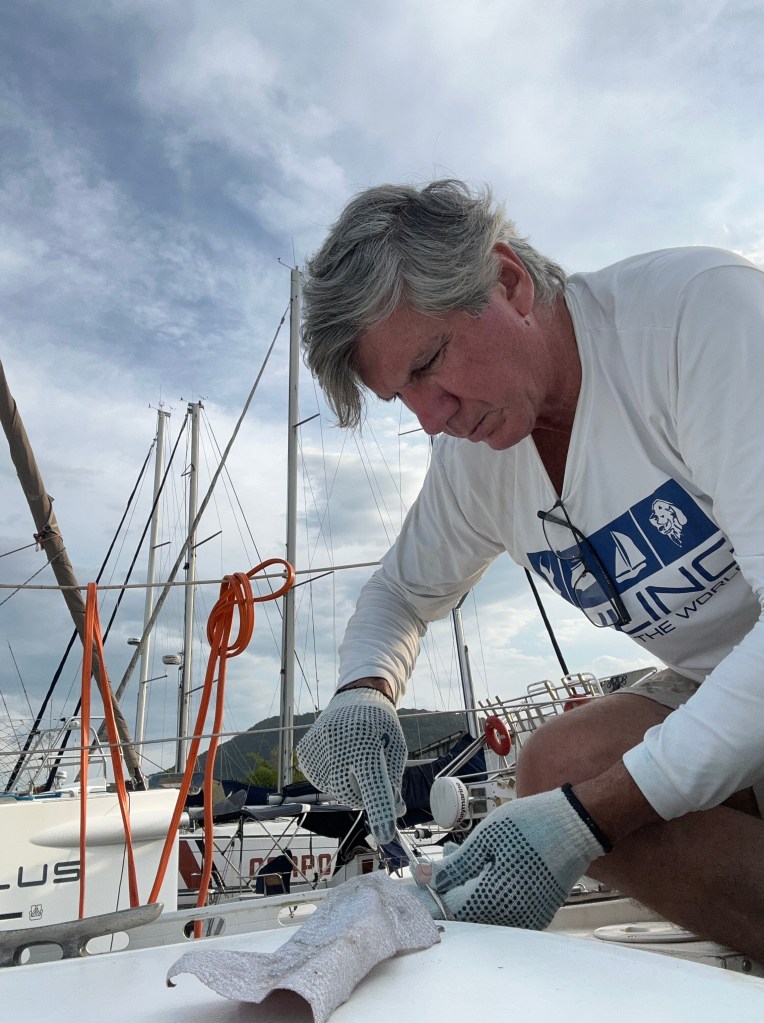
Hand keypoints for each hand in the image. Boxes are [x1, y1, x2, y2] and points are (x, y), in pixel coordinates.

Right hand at [296, 689, 406, 843]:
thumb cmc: (382, 726)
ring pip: (332, 789)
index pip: (373, 784)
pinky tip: (339, 756)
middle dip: (361, 797)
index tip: (385, 835)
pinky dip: (331, 776)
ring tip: (354, 758)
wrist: (357, 695)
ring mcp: (317, 746)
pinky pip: (318, 779)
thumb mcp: (396, 749)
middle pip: (347, 793)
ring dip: (346, 784)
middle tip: (369, 783)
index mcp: (367, 741)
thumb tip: (394, 813)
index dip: (380, 811)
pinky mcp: (304, 750)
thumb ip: (393, 782)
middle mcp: (338, 742)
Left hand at [414, 787, 607, 927]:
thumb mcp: (485, 838)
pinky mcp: (537, 912)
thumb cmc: (531, 825)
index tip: (410, 884)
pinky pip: (501, 910)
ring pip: (482, 912)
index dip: (426, 898)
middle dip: (444, 891)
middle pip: (464, 915)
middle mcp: (512, 919)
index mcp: (495, 902)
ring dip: (463, 889)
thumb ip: (453, 866)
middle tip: (431, 867)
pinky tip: (479, 866)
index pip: (448, 911)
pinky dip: (484, 891)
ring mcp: (527, 918)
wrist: (578, 824)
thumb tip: (423, 878)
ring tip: (456, 857)